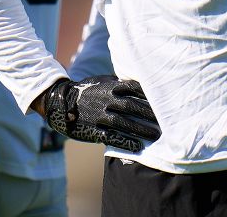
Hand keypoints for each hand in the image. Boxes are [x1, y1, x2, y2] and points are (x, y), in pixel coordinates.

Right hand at [39, 75, 160, 151]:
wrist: (61, 102)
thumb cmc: (87, 91)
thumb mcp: (102, 81)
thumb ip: (120, 83)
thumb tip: (142, 83)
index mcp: (109, 87)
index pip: (133, 89)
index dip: (148, 95)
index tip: (163, 101)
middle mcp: (105, 100)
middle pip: (131, 106)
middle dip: (148, 114)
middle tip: (165, 121)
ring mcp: (98, 115)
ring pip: (123, 122)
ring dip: (140, 129)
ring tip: (155, 135)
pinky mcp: (93, 130)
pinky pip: (111, 136)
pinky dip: (125, 141)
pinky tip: (137, 146)